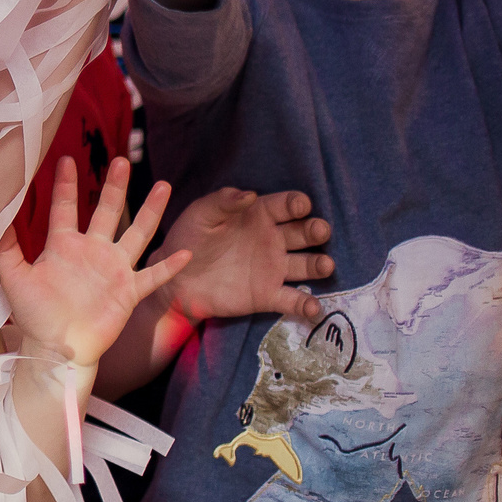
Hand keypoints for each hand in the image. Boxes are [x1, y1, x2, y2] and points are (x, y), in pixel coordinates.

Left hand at [0, 156, 186, 370]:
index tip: (66, 159)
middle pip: (106, 211)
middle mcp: (91, 251)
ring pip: (136, 233)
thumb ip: (4, 247)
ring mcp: (113, 269)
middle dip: (114, 187)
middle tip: (121, 160)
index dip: (65, 184)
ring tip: (164, 186)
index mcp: (63, 245)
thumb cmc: (35, 314)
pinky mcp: (128, 292)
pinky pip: (152, 276)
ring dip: (150, 211)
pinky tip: (186, 254)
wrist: (56, 348)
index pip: (64, 207)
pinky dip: (169, 267)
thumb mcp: (13, 276)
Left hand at [159, 187, 332, 326]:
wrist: (176, 278)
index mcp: (258, 216)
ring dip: (319, 264)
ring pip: (306, 265)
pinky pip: (293, 300)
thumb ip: (223, 201)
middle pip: (303, 233)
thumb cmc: (189, 238)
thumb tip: (250, 194)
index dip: (296, 203)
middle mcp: (273, 240)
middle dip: (315, 230)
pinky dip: (306, 305)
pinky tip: (313, 307)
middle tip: (320, 230)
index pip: (285, 206)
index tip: (301, 205)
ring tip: (326, 265)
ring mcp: (274, 269)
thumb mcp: (201, 214)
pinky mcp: (268, 295)